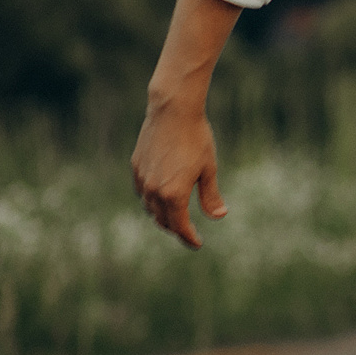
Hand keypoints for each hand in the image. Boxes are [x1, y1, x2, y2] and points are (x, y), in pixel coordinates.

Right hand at [131, 100, 226, 249]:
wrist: (173, 111)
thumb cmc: (196, 138)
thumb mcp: (209, 169)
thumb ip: (211, 196)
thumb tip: (218, 216)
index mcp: (174, 194)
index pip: (180, 226)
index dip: (189, 238)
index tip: (197, 243)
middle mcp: (154, 190)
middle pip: (163, 220)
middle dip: (176, 229)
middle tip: (188, 232)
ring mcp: (142, 178)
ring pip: (149, 207)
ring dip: (162, 216)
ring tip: (175, 216)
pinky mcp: (136, 166)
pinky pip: (141, 192)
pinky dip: (151, 200)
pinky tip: (160, 196)